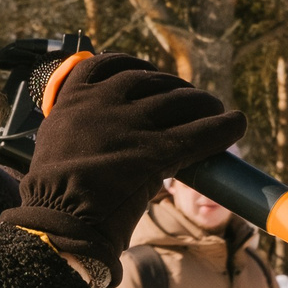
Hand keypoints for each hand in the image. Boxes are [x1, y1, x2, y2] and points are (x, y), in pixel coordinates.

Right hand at [0, 54, 243, 287]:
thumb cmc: (52, 196)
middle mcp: (103, 102)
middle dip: (177, 90)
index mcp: (74, 98)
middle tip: (191, 103)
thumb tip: (105, 133)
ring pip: (182, 101)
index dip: (139, 69)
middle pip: (153, 82)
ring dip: (204, 105)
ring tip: (217, 113)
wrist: (56, 223)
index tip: (152, 76)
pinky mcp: (156, 151)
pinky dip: (223, 127)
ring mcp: (131, 124)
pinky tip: (235, 125)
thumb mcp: (55, 145)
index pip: (111, 64)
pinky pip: (200, 132)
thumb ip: (78, 128)